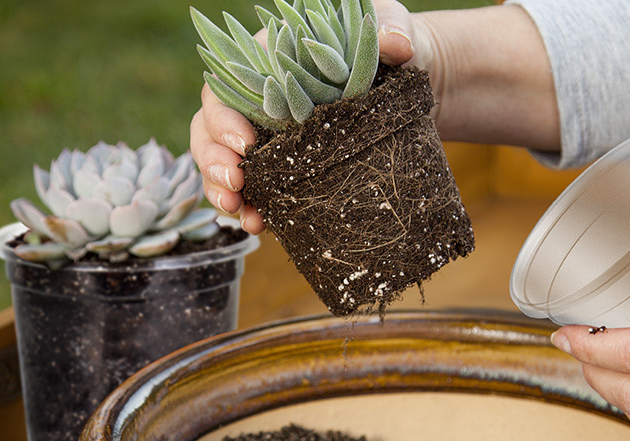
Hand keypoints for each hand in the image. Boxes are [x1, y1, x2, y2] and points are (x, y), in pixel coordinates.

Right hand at [190, 0, 423, 233]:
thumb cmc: (396, 48)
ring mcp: (269, 134)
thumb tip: (395, 44)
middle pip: (213, 125)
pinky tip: (256, 223)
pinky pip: (253, 187)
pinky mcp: (286, 165)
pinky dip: (247, 207)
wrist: (416, 85)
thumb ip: (392, 27)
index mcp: (273, 60)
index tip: (247, 142)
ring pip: (223, 159)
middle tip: (234, 181)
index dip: (225, 115)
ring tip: (236, 209)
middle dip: (214, 157)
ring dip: (219, 187)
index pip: (228, 85)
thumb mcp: (395, 29)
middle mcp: (261, 97)